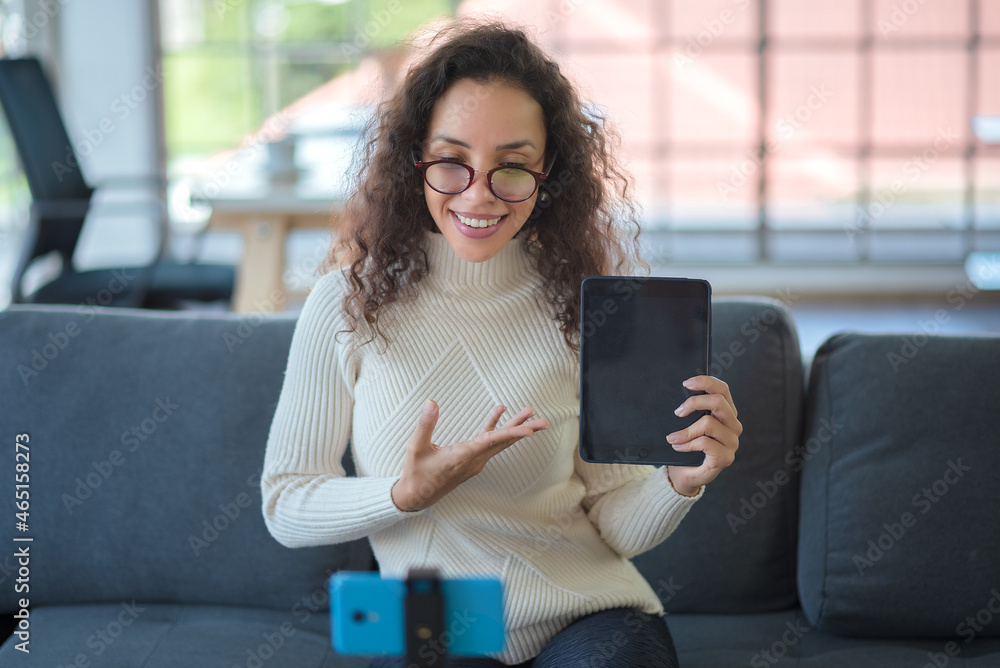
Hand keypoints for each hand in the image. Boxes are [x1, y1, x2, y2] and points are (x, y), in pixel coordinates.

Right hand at [390, 400, 548, 511]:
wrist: (415, 497)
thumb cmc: (416, 474)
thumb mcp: (416, 448)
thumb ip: (425, 424)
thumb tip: (432, 402)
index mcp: (463, 457)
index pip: (492, 442)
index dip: (511, 433)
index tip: (530, 429)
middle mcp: (474, 461)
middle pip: (504, 442)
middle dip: (524, 430)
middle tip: (544, 421)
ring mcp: (474, 462)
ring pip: (499, 443)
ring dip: (514, 427)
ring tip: (529, 413)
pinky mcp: (470, 461)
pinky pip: (489, 443)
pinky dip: (495, 428)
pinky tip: (499, 413)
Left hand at [666, 376, 741, 496]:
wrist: (684, 474)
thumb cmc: (686, 446)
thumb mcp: (689, 423)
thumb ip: (691, 409)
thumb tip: (680, 393)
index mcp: (727, 413)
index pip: (723, 389)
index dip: (706, 382)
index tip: (686, 383)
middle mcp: (733, 426)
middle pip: (718, 402)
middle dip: (693, 403)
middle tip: (677, 412)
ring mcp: (731, 443)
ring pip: (709, 423)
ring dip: (686, 430)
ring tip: (672, 437)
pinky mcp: (725, 458)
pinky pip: (705, 443)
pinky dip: (687, 444)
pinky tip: (678, 447)